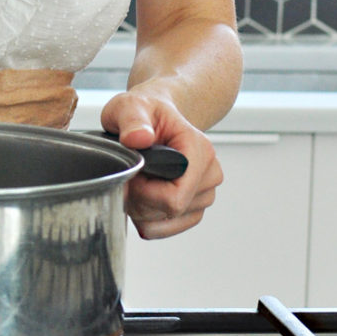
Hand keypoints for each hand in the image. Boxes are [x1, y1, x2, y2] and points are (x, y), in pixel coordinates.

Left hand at [100, 90, 222, 239]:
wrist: (154, 117)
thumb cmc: (145, 111)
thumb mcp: (131, 106)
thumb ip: (132, 120)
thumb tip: (139, 138)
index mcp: (199, 150)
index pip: (175, 197)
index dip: (144, 193)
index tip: (129, 174)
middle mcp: (209, 174)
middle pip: (169, 211)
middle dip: (139, 200)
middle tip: (127, 175)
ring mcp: (205, 194)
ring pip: (165, 221)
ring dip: (140, 208)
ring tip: (134, 181)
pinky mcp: (195, 208)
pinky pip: (166, 229)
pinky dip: (146, 218)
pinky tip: (139, 197)